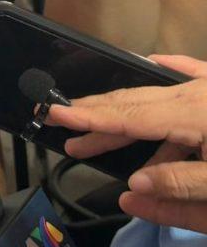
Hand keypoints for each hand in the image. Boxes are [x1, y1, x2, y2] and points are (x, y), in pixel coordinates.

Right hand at [46, 54, 206, 231]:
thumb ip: (179, 186)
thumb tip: (133, 185)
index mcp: (196, 116)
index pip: (130, 118)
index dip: (89, 117)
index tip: (54, 113)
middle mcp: (198, 95)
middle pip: (135, 104)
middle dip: (94, 116)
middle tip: (58, 124)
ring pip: (156, 96)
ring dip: (123, 118)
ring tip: (90, 140)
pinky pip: (190, 71)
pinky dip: (168, 68)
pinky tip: (150, 60)